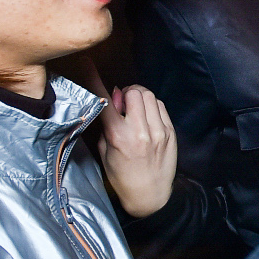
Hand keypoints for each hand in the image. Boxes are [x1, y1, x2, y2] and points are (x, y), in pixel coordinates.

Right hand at [99, 85, 176, 218]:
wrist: (150, 196)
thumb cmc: (121, 176)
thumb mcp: (104, 151)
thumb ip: (106, 123)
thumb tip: (113, 98)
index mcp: (118, 136)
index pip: (104, 100)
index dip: (94, 79)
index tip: (87, 62)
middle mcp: (141, 131)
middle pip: (134, 91)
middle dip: (126, 94)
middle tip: (123, 106)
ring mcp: (159, 131)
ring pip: (149, 96)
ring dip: (139, 98)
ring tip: (135, 112)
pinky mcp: (171, 132)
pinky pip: (161, 106)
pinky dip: (152, 107)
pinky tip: (147, 119)